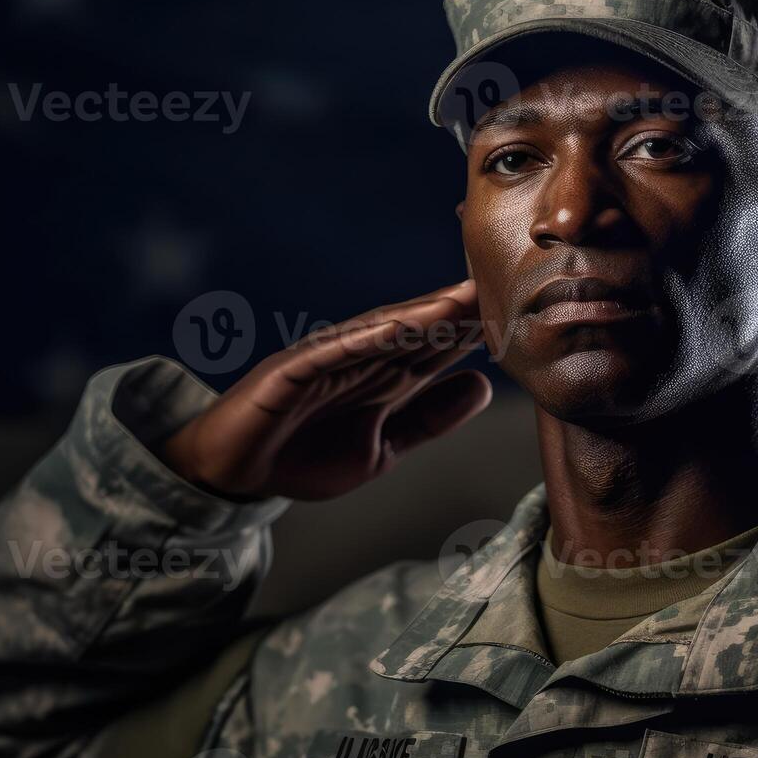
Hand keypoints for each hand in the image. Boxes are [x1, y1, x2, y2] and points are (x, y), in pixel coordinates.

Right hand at [161, 279, 490, 500]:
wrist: (234, 474)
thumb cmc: (304, 454)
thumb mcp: (383, 447)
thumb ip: (430, 418)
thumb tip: (482, 386)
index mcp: (384, 375)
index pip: (440, 345)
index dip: (479, 328)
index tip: (522, 312)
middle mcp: (360, 358)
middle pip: (419, 328)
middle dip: (461, 308)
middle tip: (506, 283)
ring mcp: (325, 359)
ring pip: (382, 331)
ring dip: (422, 313)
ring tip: (462, 298)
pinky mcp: (290, 370)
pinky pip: (333, 350)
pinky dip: (366, 337)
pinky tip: (398, 326)